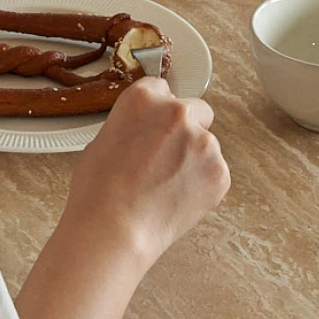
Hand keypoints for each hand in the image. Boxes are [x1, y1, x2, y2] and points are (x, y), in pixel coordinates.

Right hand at [62, 75, 229, 270]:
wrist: (115, 229)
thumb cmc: (98, 192)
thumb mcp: (102, 141)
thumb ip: (133, 127)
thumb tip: (144, 136)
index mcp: (144, 99)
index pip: (162, 88)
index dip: (157, 112)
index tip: (156, 126)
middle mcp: (178, 113)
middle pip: (196, 110)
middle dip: (186, 129)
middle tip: (166, 157)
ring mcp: (204, 143)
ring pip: (206, 145)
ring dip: (194, 159)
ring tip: (166, 187)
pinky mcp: (220, 172)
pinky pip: (215, 173)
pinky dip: (202, 185)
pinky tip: (177, 199)